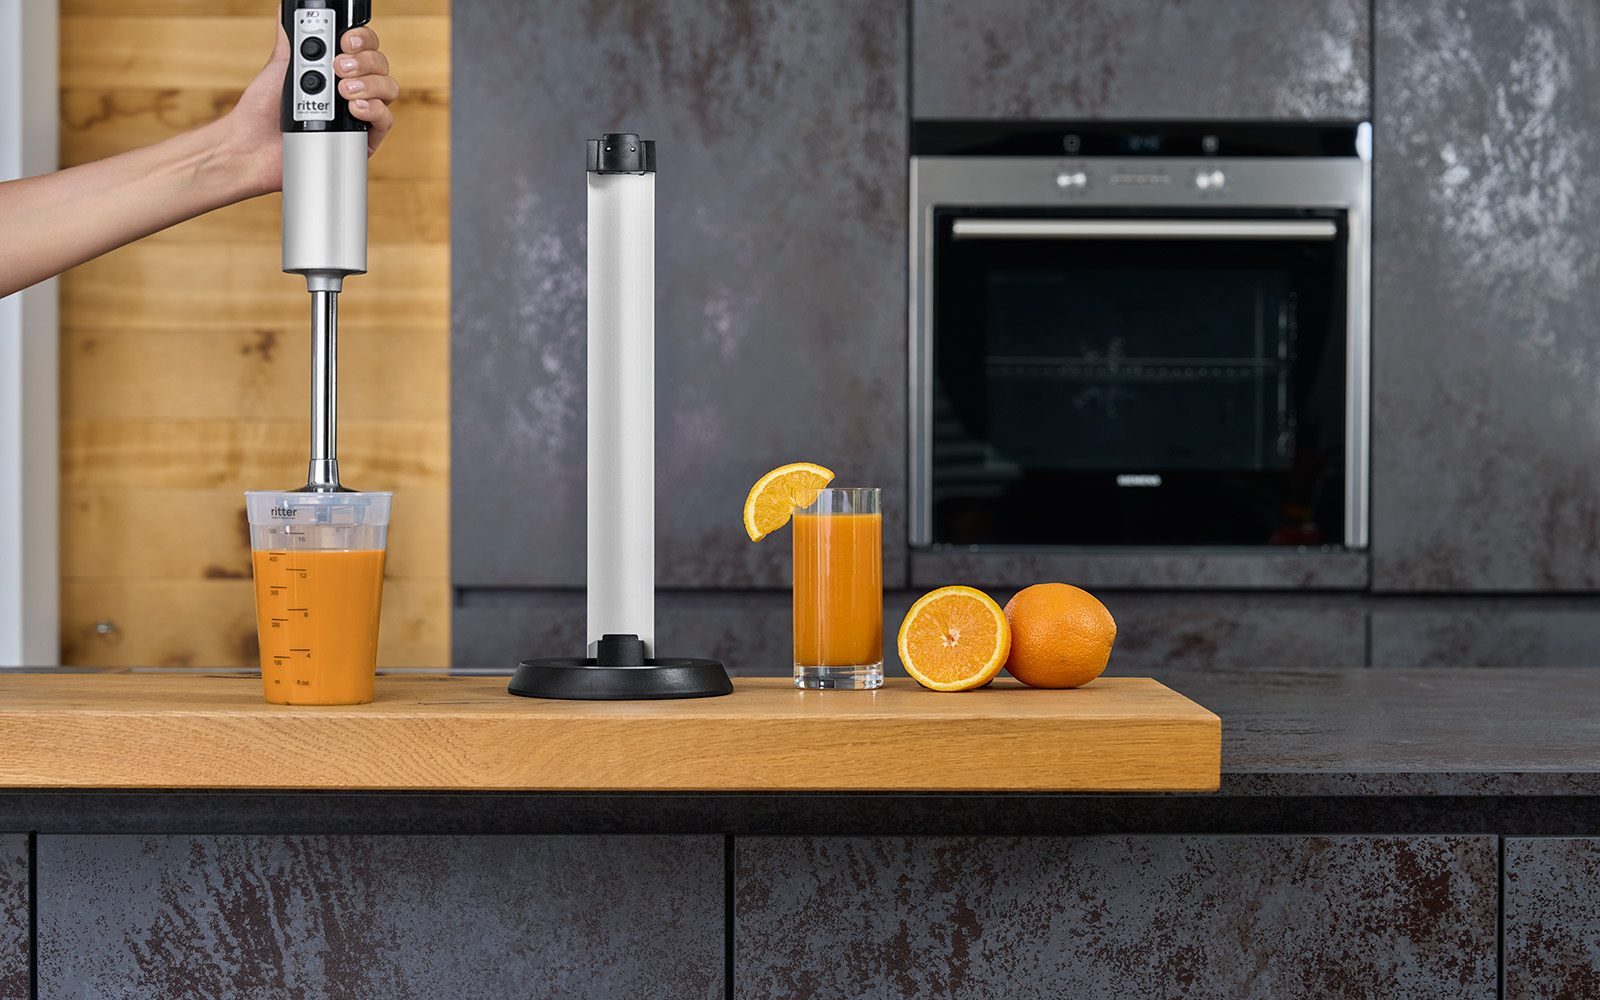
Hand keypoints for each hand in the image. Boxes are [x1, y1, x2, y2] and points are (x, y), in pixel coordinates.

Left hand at [221, 11, 399, 197]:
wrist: (253, 147)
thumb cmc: (262, 111)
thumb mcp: (278, 66)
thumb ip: (291, 39)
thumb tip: (287, 11)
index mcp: (336, 70)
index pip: (364, 47)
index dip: (363, 39)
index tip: (346, 40)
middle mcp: (351, 90)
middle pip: (380, 66)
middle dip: (364, 61)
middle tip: (340, 66)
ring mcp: (358, 115)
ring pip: (388, 90)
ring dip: (370, 84)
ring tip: (343, 89)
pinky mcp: (361, 141)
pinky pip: (384, 122)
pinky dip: (374, 111)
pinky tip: (354, 108)